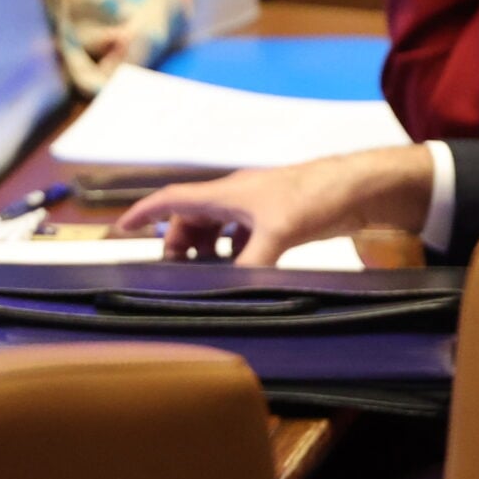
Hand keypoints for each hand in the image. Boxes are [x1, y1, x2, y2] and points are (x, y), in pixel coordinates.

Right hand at [114, 147, 435, 265]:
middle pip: (192, 219)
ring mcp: (258, 209)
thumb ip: (251, 262)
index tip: (119, 231)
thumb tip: (231, 290)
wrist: (359, 188)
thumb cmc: (315, 196)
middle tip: (176, 274)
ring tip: (207, 276)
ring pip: (217, 229)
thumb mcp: (280, 232)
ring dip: (207, 250)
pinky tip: (243, 271)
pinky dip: (235, 253)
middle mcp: (237, 198)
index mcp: (227, 194)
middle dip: (178, 244)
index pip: (172, 200)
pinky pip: (243, 237)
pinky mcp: (279, 220)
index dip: (144, 214)